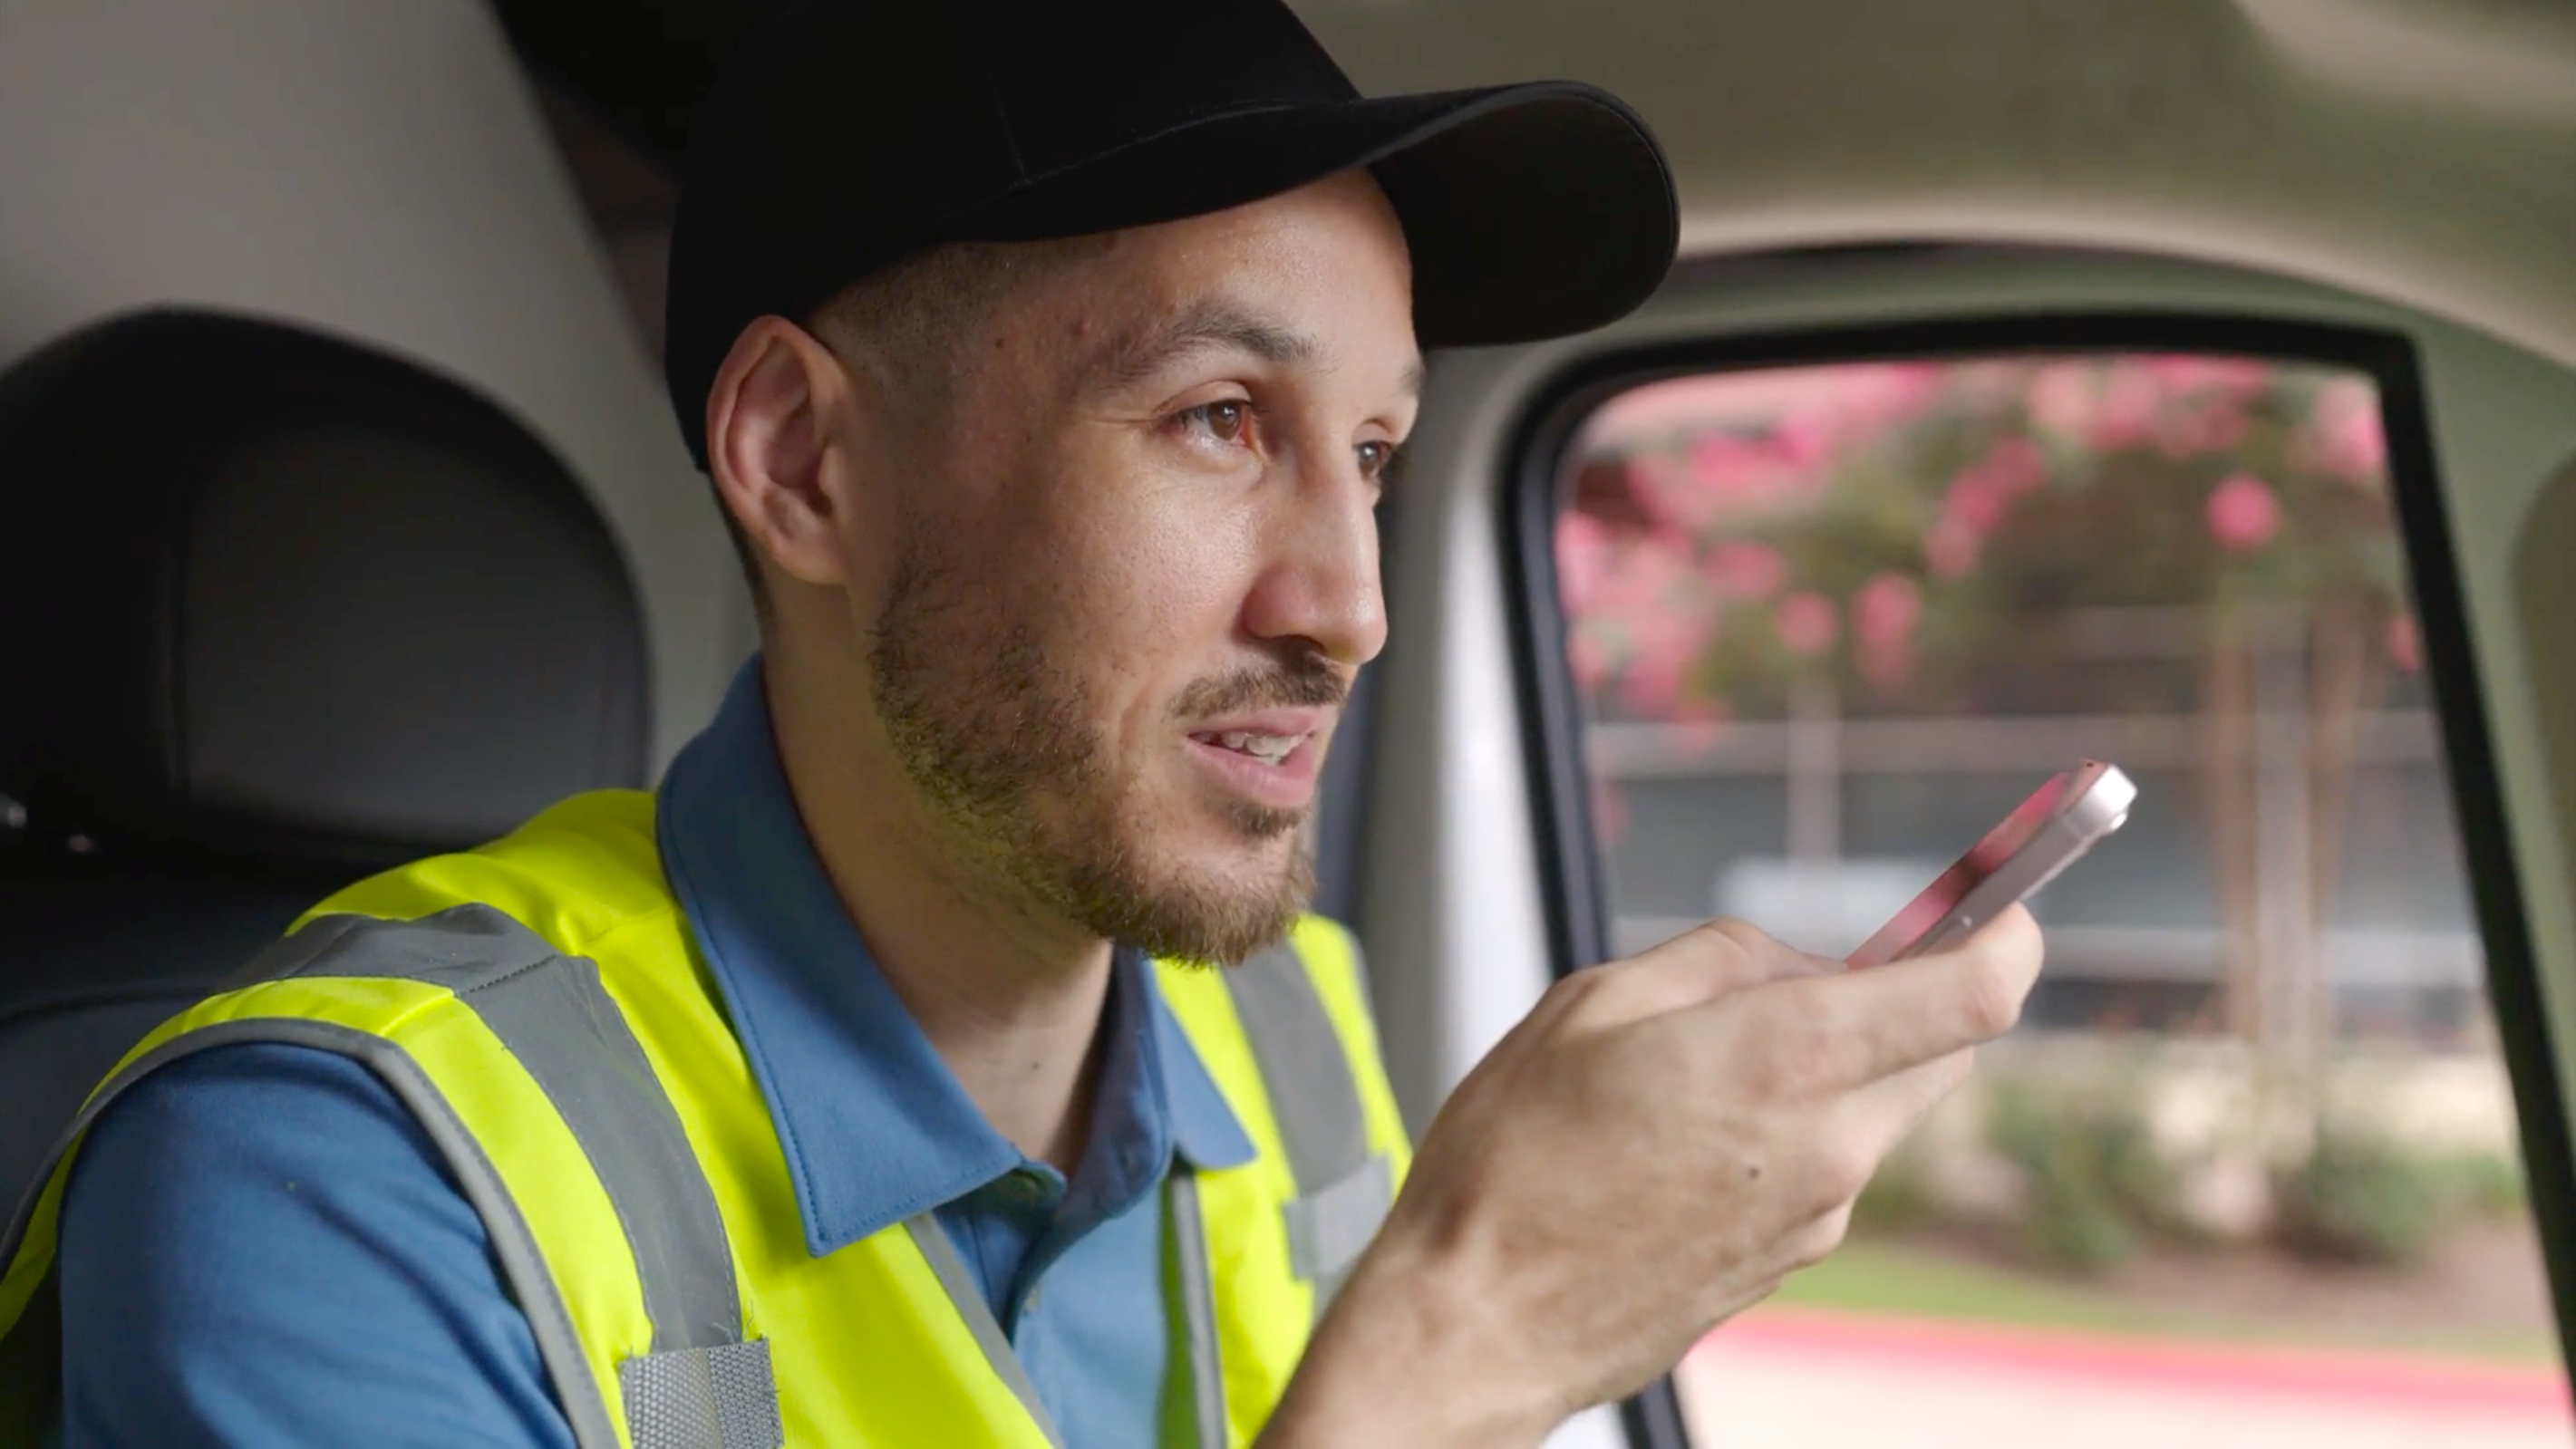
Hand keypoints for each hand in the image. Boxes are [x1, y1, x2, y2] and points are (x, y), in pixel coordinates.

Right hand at [1261, 908, 2043, 1447]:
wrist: (1476, 1324)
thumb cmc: (1512, 1168)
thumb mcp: (1589, 1002)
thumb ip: (1716, 960)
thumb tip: (1790, 960)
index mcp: (1787, 1059)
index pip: (1974, 992)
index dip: (2009, 934)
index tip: (2002, 906)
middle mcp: (1829, 1144)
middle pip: (1942, 1048)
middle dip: (1904, 997)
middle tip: (1811, 973)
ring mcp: (1817, 1214)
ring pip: (1876, 1106)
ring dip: (1829, 1066)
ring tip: (1693, 1066)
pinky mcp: (1789, 1260)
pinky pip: (1825, 1165)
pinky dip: (1788, 1129)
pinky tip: (1682, 1135)